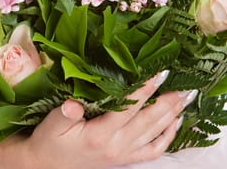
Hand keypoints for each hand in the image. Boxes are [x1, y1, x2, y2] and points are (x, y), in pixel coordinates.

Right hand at [0, 72, 197, 168]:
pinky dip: (167, 137)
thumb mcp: (53, 125)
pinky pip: (152, 150)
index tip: (160, 73)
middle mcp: (116, 146)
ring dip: (172, 116)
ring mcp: (123, 154)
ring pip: (155, 134)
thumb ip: (65, 114)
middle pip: (149, 121)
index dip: (145, 89)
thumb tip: (73, 103)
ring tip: (185, 99)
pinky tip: (175, 123)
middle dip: (168, 102)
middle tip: (184, 86)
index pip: (129, 108)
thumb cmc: (50, 141)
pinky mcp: (125, 158)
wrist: (48, 165)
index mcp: (100, 135)